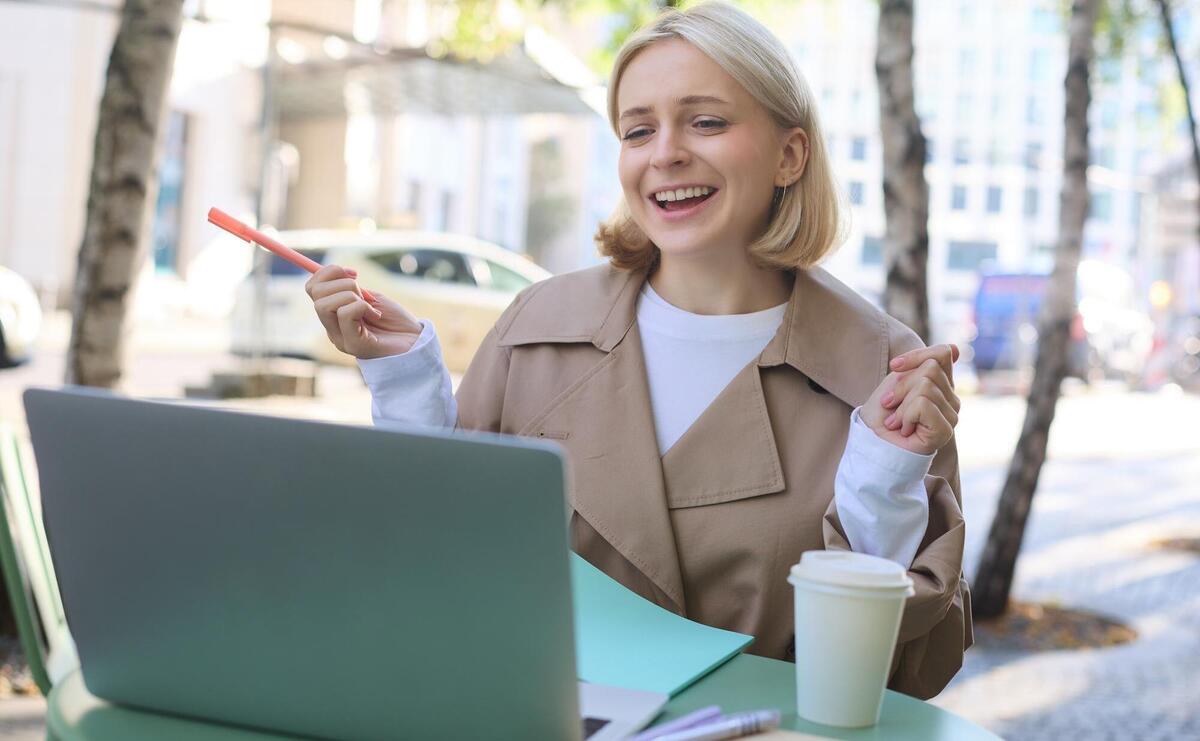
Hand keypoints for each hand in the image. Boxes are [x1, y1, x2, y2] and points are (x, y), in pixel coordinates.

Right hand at [305, 265, 422, 358]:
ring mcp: (340, 338)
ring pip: (324, 305)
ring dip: (351, 296)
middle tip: (363, 292)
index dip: (328, 272)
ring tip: (370, 306)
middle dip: (342, 283)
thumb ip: (350, 288)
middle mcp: (332, 328)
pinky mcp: (354, 345)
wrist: (416, 342)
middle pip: (315, 294)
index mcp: (333, 315)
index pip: (312, 287)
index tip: (354, 272)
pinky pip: (345, 314)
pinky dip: (362, 307)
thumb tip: (334, 271)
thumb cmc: (395, 321)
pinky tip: (376, 315)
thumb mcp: (370, 298)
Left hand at [859, 344, 960, 455]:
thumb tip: (955, 349)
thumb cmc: (883, 412)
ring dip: (901, 405)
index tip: (894, 367)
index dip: (916, 355)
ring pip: (925, 387)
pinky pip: (923, 404)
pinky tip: (904, 429)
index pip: (943, 353)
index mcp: (942, 384)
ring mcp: (951, 415)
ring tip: (896, 421)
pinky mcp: (945, 430)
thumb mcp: (898, 380)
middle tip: (891, 405)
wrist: (871, 441)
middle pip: (930, 369)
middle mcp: (952, 399)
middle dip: (902, 386)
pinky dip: (905, 415)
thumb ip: (923, 364)